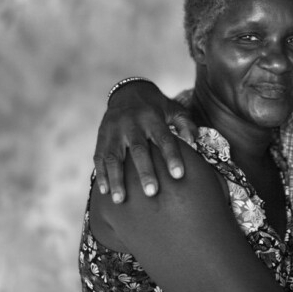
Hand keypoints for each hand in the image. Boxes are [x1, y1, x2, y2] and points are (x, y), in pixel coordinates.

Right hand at [93, 81, 196, 201]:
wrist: (127, 91)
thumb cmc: (157, 107)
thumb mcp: (174, 108)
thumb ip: (185, 124)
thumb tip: (193, 142)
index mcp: (152, 118)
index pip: (164, 139)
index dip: (171, 157)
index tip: (178, 175)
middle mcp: (131, 123)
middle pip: (138, 150)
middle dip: (145, 172)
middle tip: (152, 193)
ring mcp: (114, 130)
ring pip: (114, 156)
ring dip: (116, 179)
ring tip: (120, 200)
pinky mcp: (101, 136)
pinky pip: (99, 157)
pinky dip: (101, 174)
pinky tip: (105, 192)